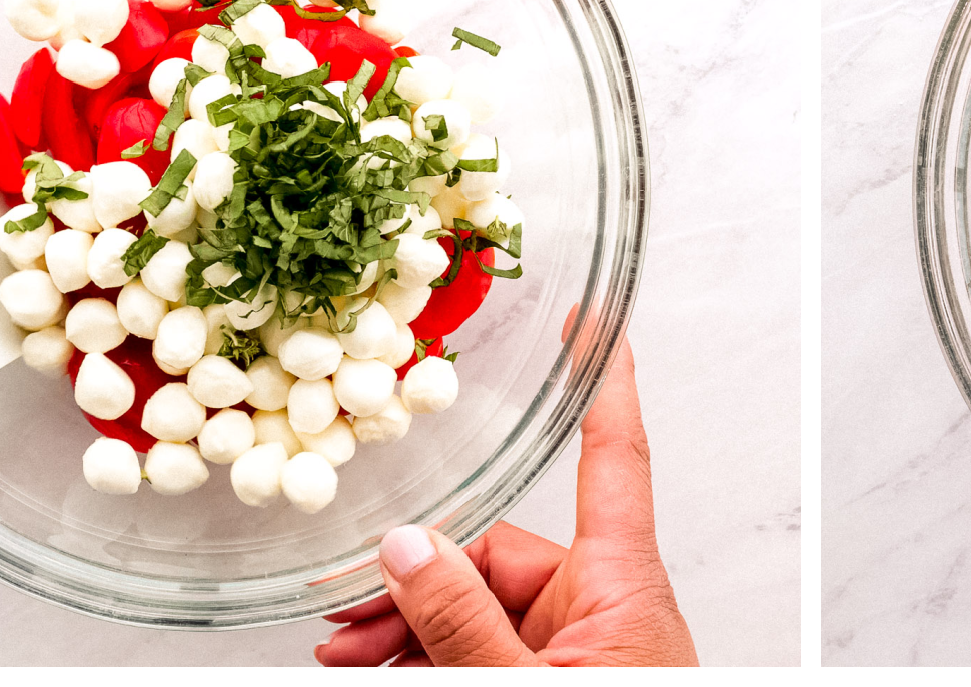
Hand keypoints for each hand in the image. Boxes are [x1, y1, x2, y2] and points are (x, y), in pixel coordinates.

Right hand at [316, 337, 696, 665]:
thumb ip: (462, 620)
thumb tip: (408, 551)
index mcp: (624, 584)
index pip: (615, 456)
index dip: (604, 381)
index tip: (592, 320)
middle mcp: (606, 602)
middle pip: (501, 551)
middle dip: (417, 578)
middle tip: (346, 609)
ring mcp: (583, 641)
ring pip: (482, 604)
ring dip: (410, 624)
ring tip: (346, 649)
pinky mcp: (560, 672)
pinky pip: (488, 644)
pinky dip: (433, 652)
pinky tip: (382, 666)